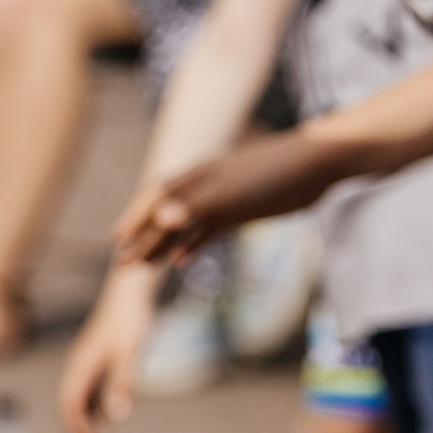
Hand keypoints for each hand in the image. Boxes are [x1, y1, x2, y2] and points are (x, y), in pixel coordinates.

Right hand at [59, 260, 160, 432]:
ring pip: (76, 395)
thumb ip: (122, 384)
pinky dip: (91, 404)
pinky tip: (106, 412)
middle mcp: (78, 364)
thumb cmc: (132, 319)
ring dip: (82, 419)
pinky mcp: (96, 353)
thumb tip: (116, 418)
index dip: (78, 430)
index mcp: (81, 367)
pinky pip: (87, 385)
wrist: (131, 287)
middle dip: (76, 430)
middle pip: (69, 404)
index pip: (70, 407)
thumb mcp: (130, 353)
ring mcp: (86, 358)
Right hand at [112, 130, 352, 265]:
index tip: (117, 241)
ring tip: (144, 268)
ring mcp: (223, 199)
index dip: (135, 219)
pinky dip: (193, 245)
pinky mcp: (242, 211)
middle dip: (143, 238)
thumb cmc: (272, 173)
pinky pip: (209, 231)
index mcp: (197, 178)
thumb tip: (160, 220)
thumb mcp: (231, 192)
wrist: (315, 164)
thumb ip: (195, 206)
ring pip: (185, 226)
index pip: (156, 199)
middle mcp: (204, 188)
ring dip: (164, 245)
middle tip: (121, 266)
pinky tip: (182, 263)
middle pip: (167, 215)